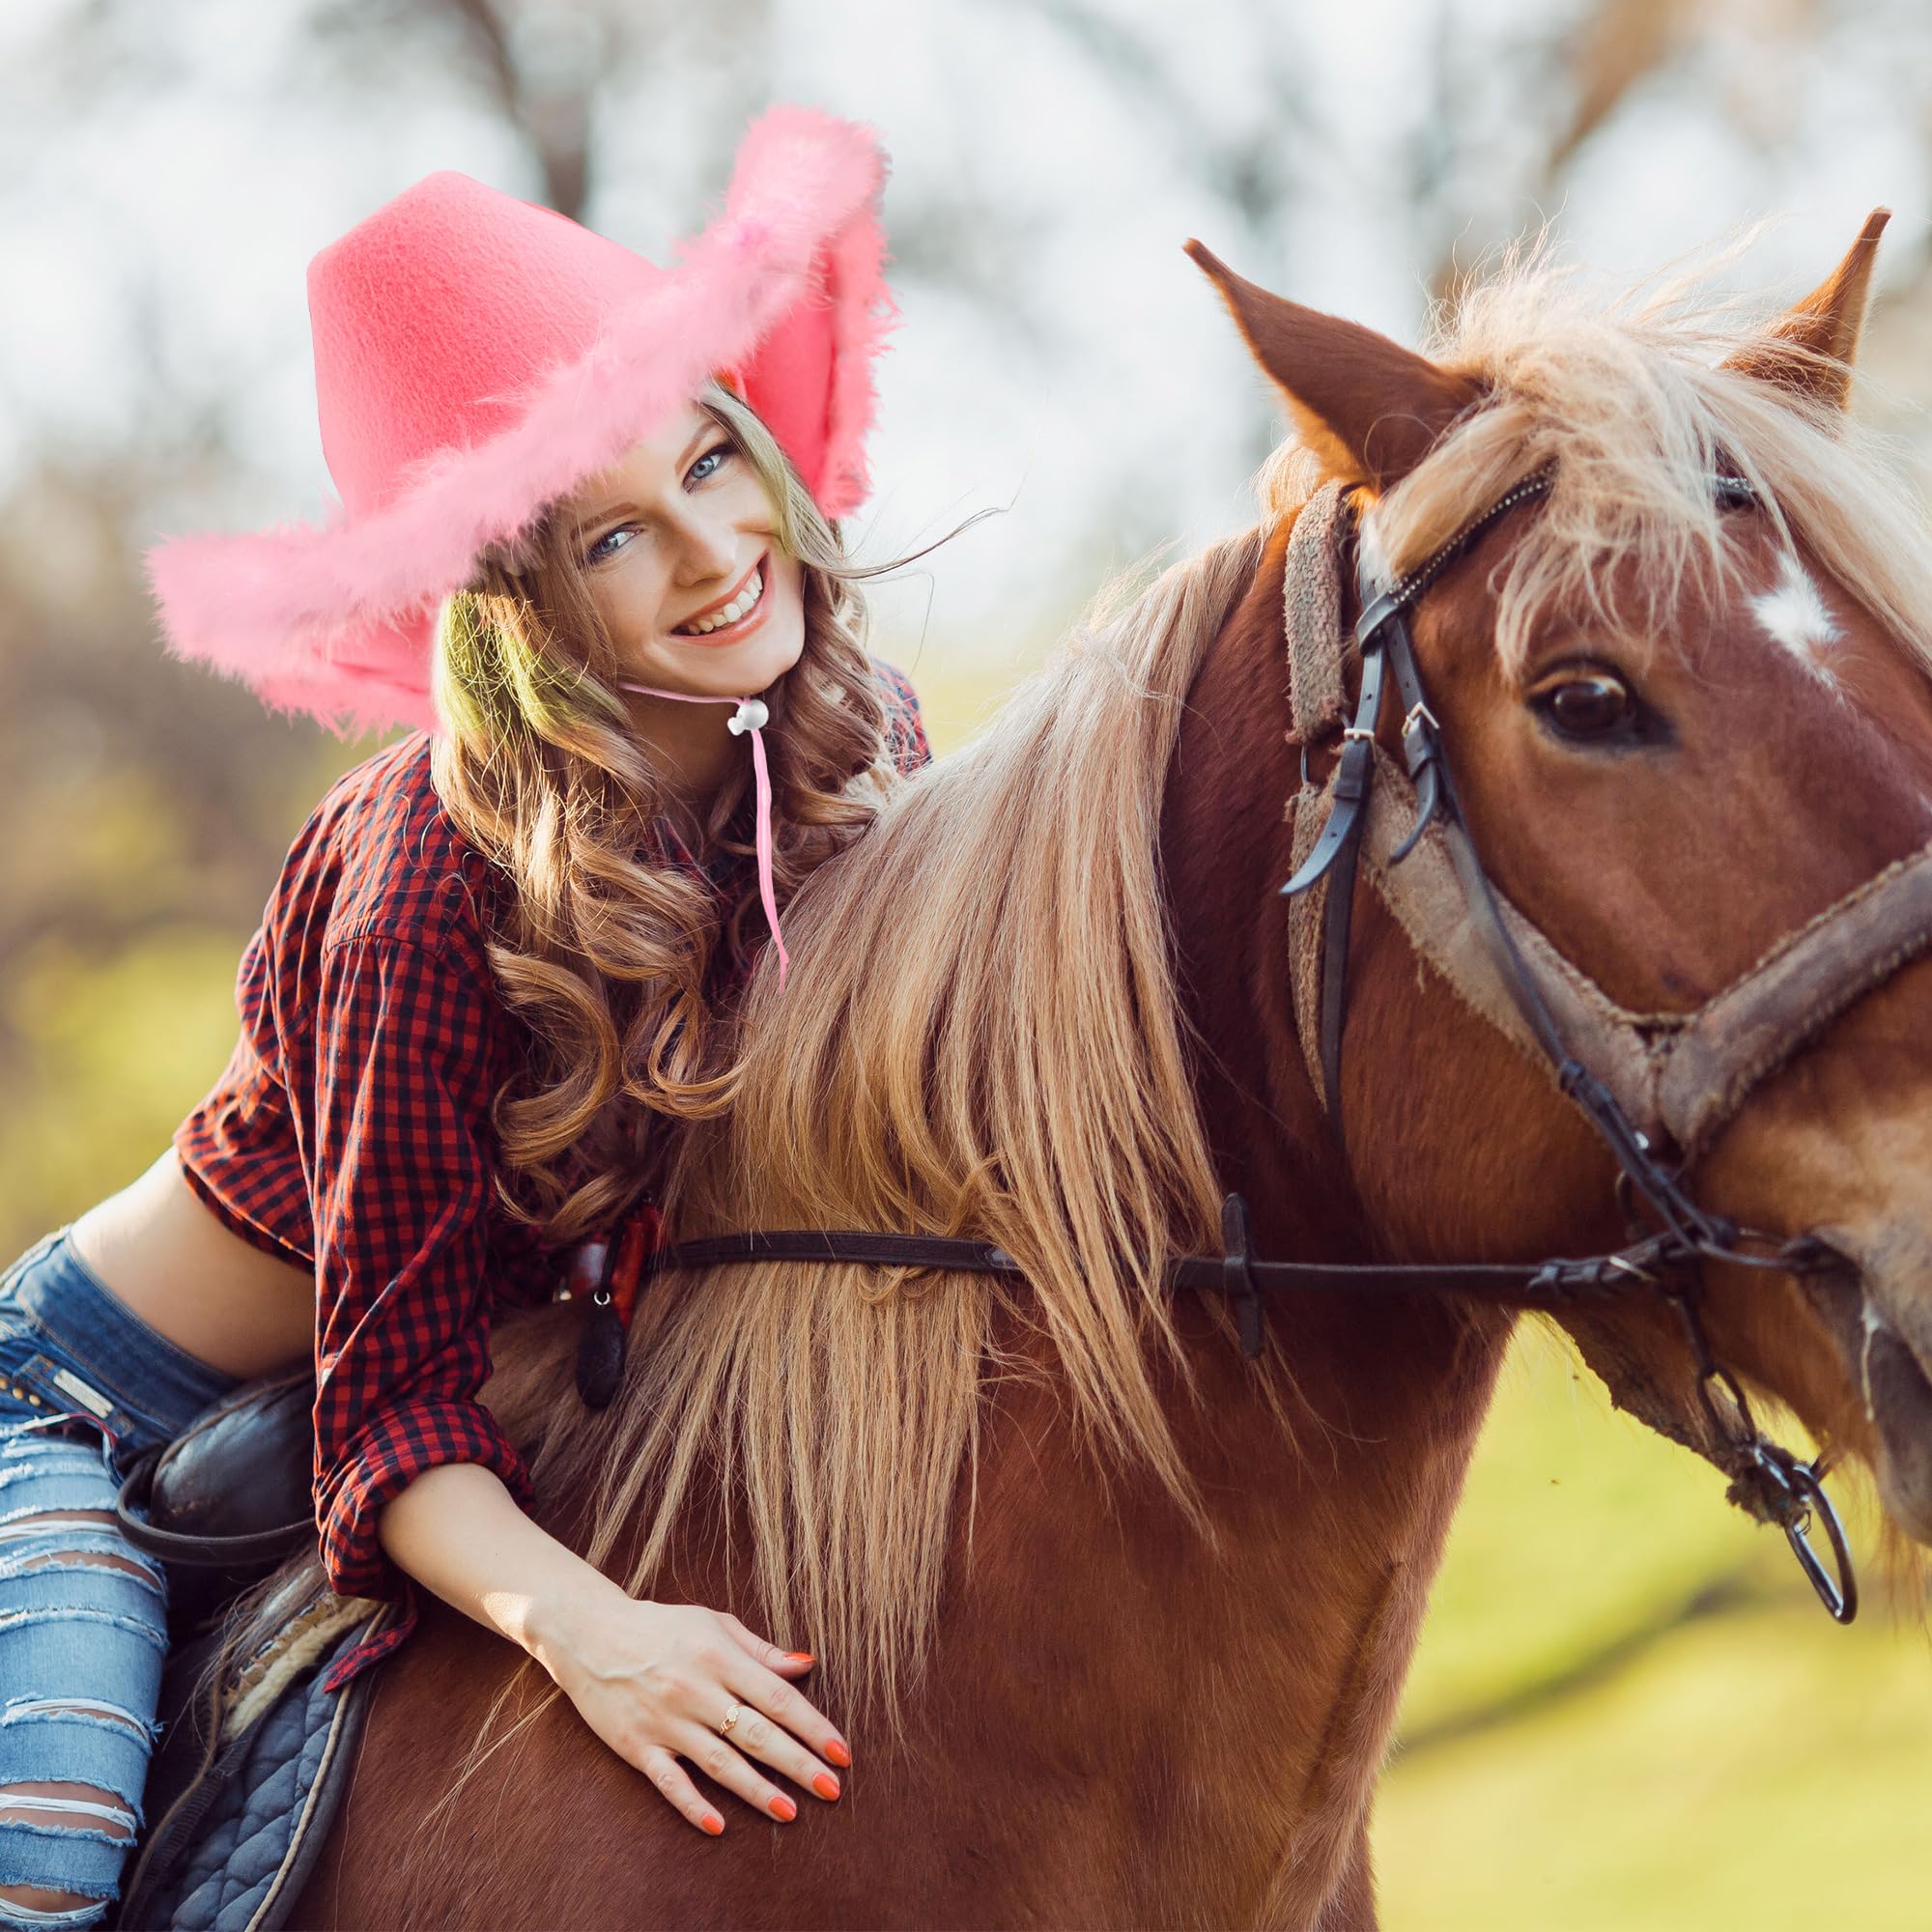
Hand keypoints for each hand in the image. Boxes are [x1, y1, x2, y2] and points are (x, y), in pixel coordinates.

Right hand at [530, 1586, 851, 1835]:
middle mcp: (696, 1691)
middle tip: (832, 1789)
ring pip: (720, 1763)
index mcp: (719, 1658)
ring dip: (757, 1790)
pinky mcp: (638, 1746)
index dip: (812, 1726)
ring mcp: (666, 1722)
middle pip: (756, 1734)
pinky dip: (692, 1804)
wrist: (591, 1634)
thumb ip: (760, 1651)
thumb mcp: (715, 1624)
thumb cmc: (662, 1626)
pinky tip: (718, 1826)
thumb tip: (806, 1666)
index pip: (777, 1698)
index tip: (841, 1750)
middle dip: (798, 1764)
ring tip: (791, 1812)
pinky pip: (669, 1782)